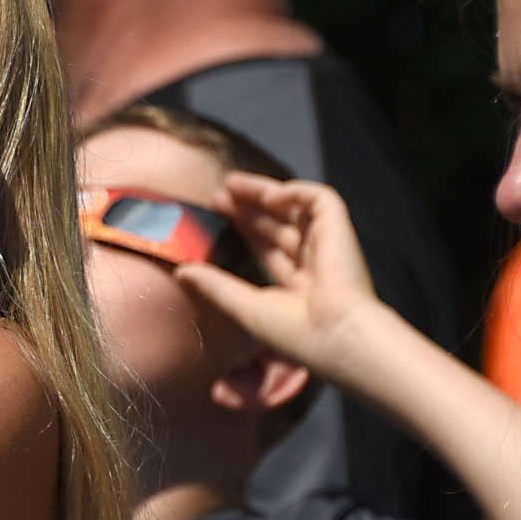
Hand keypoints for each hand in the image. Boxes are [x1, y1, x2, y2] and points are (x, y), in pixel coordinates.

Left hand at [172, 172, 380, 378]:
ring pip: (294, 207)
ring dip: (264, 192)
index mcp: (299, 285)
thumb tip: (180, 272)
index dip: (243, 229)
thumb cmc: (295, 333)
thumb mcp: (244, 306)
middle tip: (217, 195)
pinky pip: (320, 198)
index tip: (215, 216)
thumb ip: (214, 286)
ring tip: (231, 184)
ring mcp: (329, 244)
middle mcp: (316, 263)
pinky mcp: (340, 228)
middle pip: (277, 224)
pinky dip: (294, 191)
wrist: (337, 335)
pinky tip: (267, 194)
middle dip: (247, 207)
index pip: (267, 248)